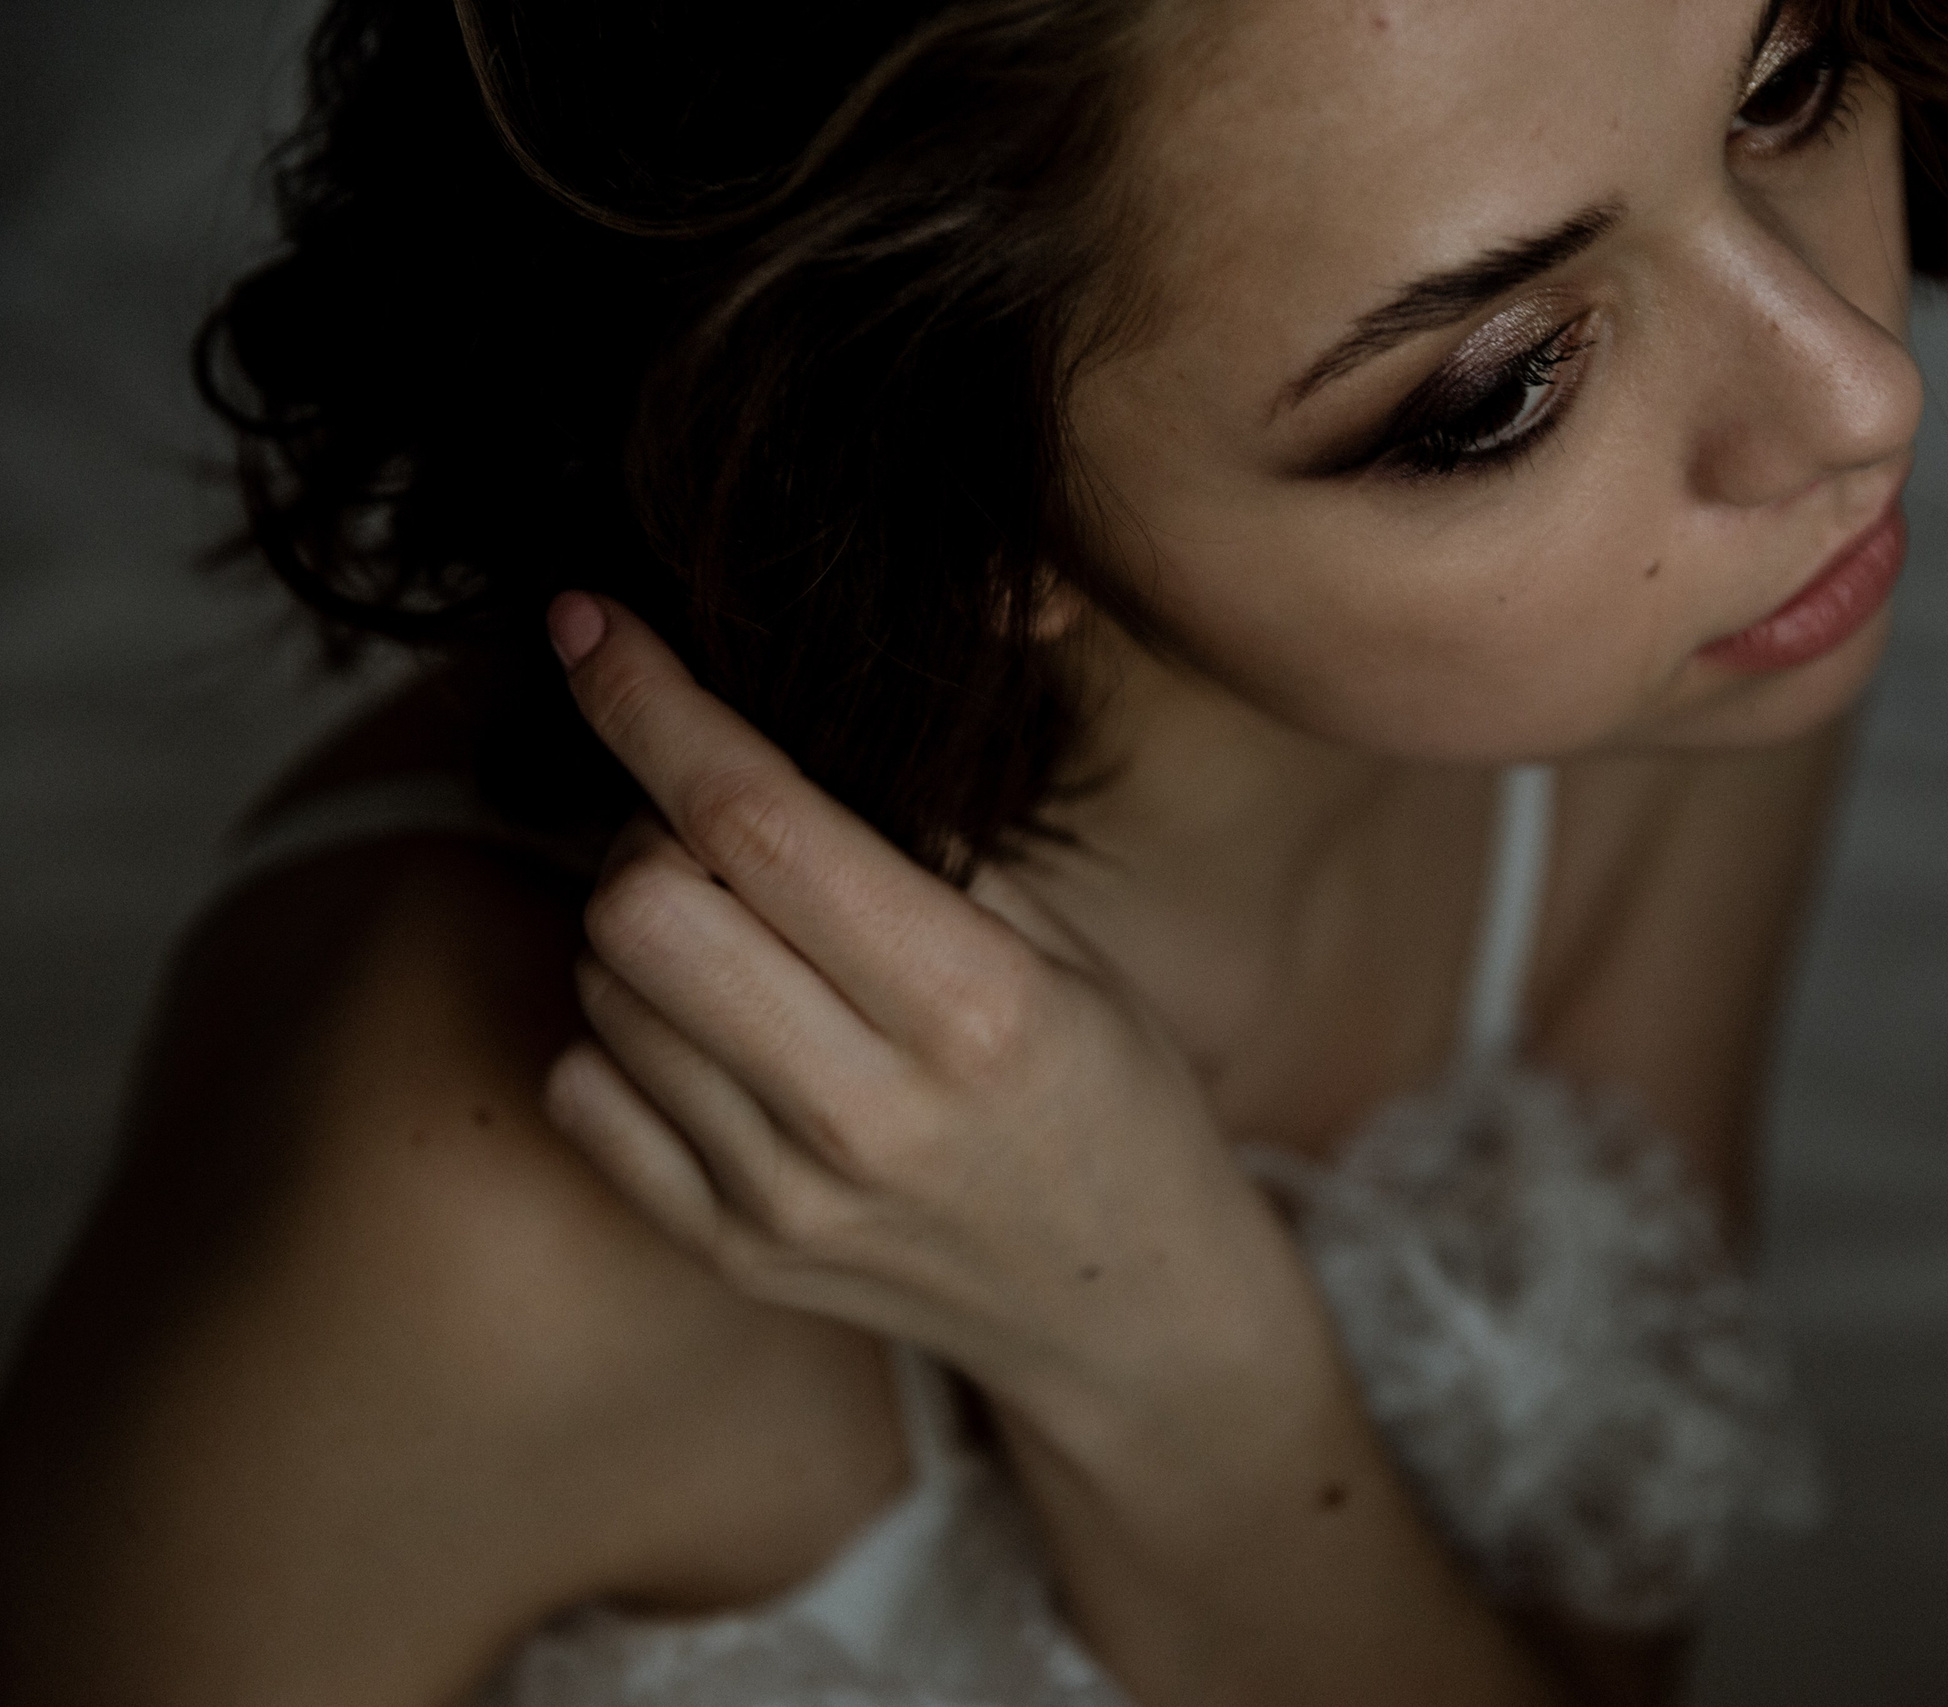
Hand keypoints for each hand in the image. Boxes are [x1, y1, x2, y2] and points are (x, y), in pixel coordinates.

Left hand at [536, 595, 1337, 1466]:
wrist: (1123, 1308)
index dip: (651, 701)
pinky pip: (584, 1090)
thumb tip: (770, 730)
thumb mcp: (1065, 951)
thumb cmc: (1111, 1095)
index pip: (754, 822)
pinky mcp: (729, 1250)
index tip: (587, 621)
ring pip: (599, 987)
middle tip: (722, 837)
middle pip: (635, 905)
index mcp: (974, 1006)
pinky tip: (715, 1031)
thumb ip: (925, 849)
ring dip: (642, 930)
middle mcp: (865, 1110)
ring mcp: (783, 1195)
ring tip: (744, 942)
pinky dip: (623, 1032)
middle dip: (650, 830)